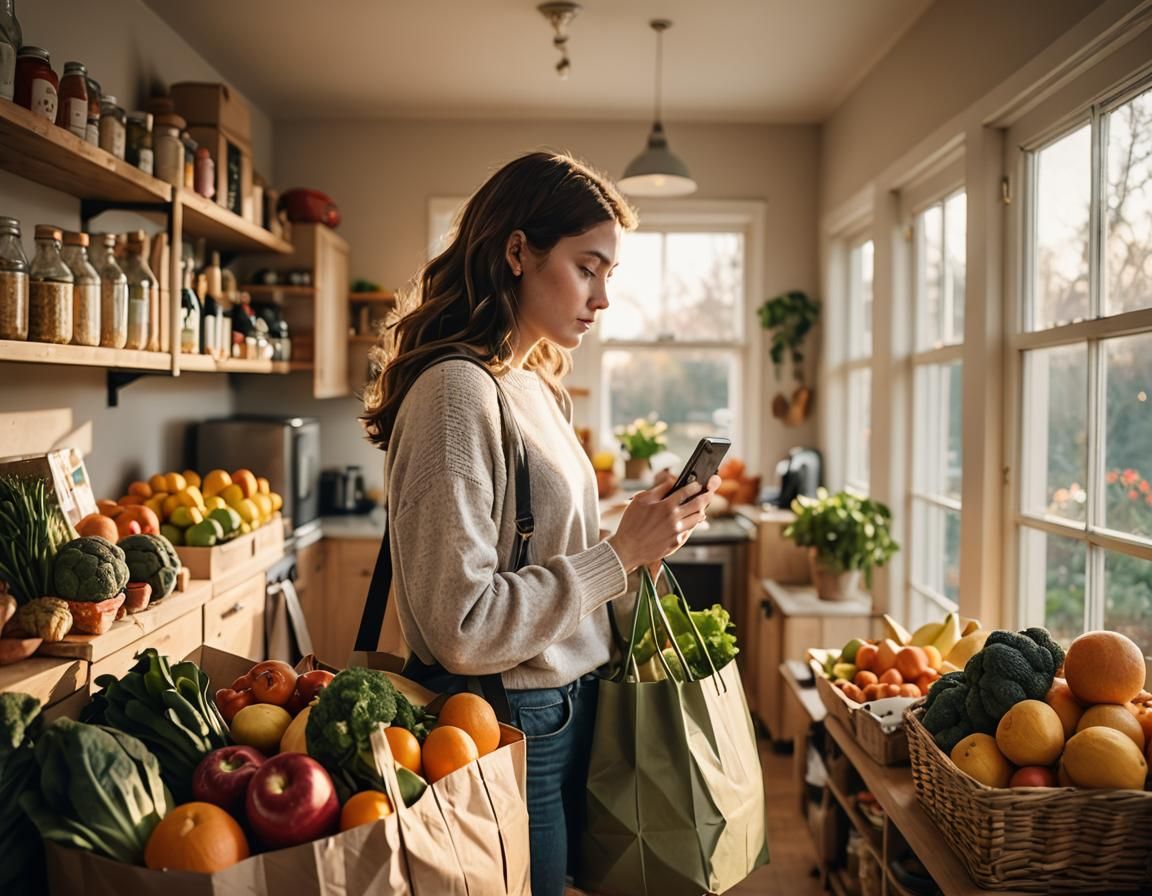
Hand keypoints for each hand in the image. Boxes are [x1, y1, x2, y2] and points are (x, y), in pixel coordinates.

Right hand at [607, 471, 721, 573]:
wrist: (627, 548)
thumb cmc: (631, 523)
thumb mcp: (640, 500)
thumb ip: (658, 489)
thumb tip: (671, 482)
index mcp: (666, 506)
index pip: (687, 492)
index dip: (695, 486)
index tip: (699, 484)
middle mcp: (675, 519)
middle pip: (698, 504)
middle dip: (706, 496)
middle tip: (710, 492)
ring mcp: (677, 532)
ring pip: (697, 519)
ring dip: (701, 511)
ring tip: (702, 507)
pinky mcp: (676, 543)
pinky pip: (689, 532)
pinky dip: (692, 525)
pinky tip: (691, 521)